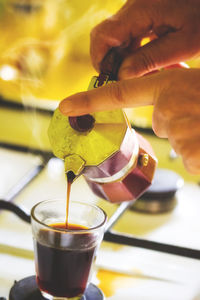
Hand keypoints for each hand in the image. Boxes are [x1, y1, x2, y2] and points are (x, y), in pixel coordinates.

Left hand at [59, 68, 199, 173]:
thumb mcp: (199, 85)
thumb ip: (179, 91)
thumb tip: (165, 108)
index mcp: (170, 86)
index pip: (118, 93)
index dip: (89, 100)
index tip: (64, 107)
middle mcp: (169, 109)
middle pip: (161, 120)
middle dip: (178, 119)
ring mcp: (180, 135)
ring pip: (177, 140)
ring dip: (193, 136)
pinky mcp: (191, 158)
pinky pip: (189, 157)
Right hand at [90, 0, 199, 77]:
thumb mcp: (183, 44)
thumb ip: (150, 59)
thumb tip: (121, 76)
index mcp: (141, 10)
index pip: (103, 36)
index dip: (100, 61)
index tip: (108, 80)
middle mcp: (135, 6)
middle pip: (108, 38)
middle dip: (115, 63)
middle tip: (130, 82)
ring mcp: (140, 9)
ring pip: (120, 39)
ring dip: (129, 61)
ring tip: (148, 75)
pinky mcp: (147, 14)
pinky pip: (133, 36)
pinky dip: (139, 53)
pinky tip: (156, 65)